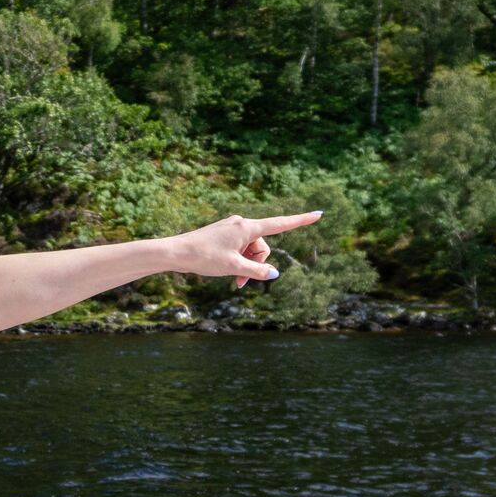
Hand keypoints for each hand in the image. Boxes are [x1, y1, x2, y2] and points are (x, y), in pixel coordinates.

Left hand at [165, 211, 322, 286]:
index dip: (301, 221)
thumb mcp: (234, 267)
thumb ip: (256, 271)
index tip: (318, 214)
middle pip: (263, 246)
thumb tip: (274, 273)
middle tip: (240, 282)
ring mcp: (232, 229)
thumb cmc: (204, 257)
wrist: (176, 252)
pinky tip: (227, 271)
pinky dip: (238, 261)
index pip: (281, 224)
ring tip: (233, 280)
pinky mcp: (224, 235)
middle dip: (257, 264)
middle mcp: (242, 224)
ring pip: (251, 250)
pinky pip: (240, 249)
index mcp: (247, 227)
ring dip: (246, 266)